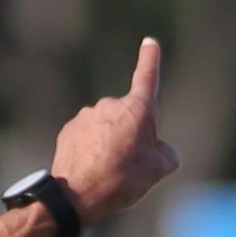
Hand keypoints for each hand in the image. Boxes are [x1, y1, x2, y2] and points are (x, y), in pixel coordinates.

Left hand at [50, 38, 179, 225]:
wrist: (77, 194)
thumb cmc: (122, 178)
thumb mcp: (158, 169)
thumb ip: (166, 153)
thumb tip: (161, 150)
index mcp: (137, 108)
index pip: (147, 77)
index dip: (150, 60)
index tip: (149, 43)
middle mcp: (110, 105)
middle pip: (128, 119)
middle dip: (131, 136)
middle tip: (131, 164)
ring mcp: (87, 116)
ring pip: (106, 129)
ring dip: (110, 144)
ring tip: (109, 170)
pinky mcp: (69, 130)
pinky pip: (87, 137)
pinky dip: (91, 150)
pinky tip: (91, 169)